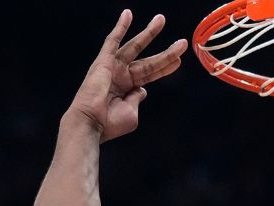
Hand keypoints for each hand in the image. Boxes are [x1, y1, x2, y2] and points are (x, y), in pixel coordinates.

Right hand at [68, 10, 187, 141]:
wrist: (92, 124)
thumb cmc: (109, 123)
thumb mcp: (131, 112)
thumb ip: (138, 98)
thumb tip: (143, 90)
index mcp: (127, 89)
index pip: (151, 74)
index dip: (165, 67)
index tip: (178, 61)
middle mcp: (121, 76)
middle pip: (148, 61)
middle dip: (166, 52)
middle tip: (182, 43)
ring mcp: (113, 67)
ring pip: (135, 46)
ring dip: (149, 33)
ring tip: (161, 19)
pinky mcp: (103, 61)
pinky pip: (112, 40)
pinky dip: (120, 27)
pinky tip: (128, 14)